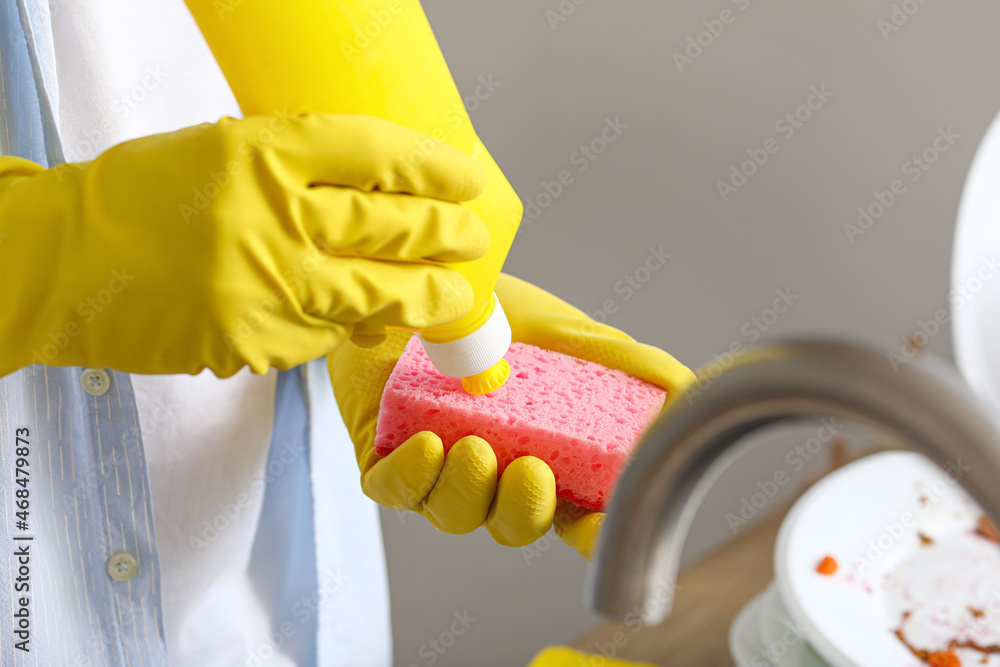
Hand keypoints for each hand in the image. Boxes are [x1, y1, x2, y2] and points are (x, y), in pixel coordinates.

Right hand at [0, 113, 487, 376]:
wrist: (59, 263)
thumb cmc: (138, 201)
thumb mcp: (218, 153)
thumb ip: (291, 171)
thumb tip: (372, 194)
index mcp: (262, 152)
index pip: (375, 152)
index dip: (432, 166)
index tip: (466, 177)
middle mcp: (272, 215)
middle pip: (392, 226)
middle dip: (448, 235)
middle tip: (473, 238)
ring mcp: (268, 284)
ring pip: (378, 294)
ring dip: (429, 298)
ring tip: (456, 298)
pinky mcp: (258, 341)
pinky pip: (327, 336)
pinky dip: (352, 329)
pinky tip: (369, 324)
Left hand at [329, 274, 693, 555]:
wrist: (423, 283)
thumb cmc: (494, 314)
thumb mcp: (568, 333)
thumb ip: (626, 363)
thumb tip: (686, 388)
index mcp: (544, 452)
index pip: (575, 514)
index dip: (591, 532)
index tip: (600, 524)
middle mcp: (494, 470)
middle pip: (515, 525)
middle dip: (525, 511)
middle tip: (531, 471)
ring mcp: (439, 468)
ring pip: (457, 515)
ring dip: (470, 492)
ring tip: (472, 447)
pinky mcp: (387, 455)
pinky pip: (397, 491)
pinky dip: (414, 477)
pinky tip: (429, 447)